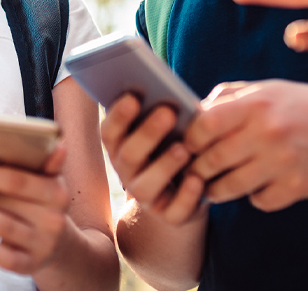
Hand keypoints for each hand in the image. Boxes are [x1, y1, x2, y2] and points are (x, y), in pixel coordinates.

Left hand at [0, 148, 71, 274]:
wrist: (56, 243)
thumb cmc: (36, 201)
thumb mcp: (43, 179)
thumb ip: (39, 160)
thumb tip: (55, 142)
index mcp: (56, 190)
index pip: (17, 179)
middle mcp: (54, 218)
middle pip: (4, 202)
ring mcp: (43, 244)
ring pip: (2, 227)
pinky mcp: (31, 265)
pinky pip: (4, 257)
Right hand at [100, 95, 204, 224]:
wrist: (189, 189)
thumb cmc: (176, 144)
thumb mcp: (166, 128)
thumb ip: (159, 111)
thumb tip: (166, 90)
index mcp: (120, 148)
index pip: (110, 133)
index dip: (118, 116)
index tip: (133, 96)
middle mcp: (127, 174)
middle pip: (128, 156)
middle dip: (147, 133)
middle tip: (167, 112)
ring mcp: (147, 198)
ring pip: (144, 187)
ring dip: (163, 166)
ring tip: (183, 148)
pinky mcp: (170, 217)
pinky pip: (174, 212)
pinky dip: (186, 197)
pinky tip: (197, 180)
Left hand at [183, 80, 307, 211]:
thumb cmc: (298, 105)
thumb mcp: (264, 90)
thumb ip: (227, 98)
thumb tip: (188, 114)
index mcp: (256, 104)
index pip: (205, 125)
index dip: (190, 139)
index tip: (189, 145)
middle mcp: (269, 132)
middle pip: (213, 160)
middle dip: (197, 170)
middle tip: (193, 173)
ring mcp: (284, 162)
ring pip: (231, 187)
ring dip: (217, 190)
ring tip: (214, 187)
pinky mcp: (298, 186)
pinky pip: (259, 201)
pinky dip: (254, 197)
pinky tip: (258, 187)